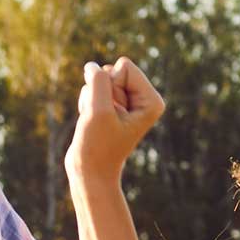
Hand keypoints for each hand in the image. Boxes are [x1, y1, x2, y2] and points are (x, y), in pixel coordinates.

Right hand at [64, 58, 162, 182]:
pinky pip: (92, 88)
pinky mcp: (111, 106)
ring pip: (100, 80)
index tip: (111, 114)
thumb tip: (92, 66)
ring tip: (97, 123)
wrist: (89, 173)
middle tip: (103, 120)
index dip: (109, 88)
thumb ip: (98, 82)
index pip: (123, 68)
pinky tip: (91, 123)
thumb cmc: (97, 147)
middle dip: (100, 94)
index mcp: (152, 100)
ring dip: (91, 101)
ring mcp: (126, 102)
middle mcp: (143, 99)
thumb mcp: (98, 111)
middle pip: (112, 72)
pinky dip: (86, 105)